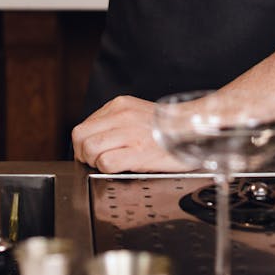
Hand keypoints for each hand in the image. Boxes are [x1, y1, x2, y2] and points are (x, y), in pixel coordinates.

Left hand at [71, 95, 195, 173]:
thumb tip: (94, 138)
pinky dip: (107, 169)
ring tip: (108, 164)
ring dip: (95, 162)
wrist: (194, 129)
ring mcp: (130, 134)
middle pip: (80, 137)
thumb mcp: (137, 113)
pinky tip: (120, 168)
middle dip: (83, 154)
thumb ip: (115, 121)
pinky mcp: (138, 152)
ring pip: (89, 149)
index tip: (92, 153)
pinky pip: (106, 163)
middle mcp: (122, 116)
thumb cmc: (167, 127)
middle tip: (96, 161)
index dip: (83, 144)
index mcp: (120, 105)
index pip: (83, 126)